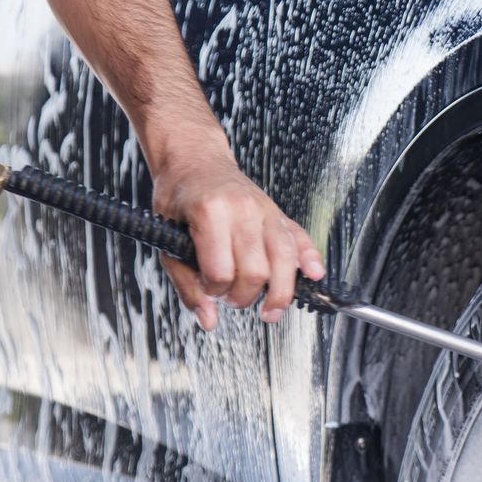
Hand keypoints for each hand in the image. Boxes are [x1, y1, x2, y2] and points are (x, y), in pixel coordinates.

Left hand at [152, 148, 325, 331]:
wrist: (195, 160)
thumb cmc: (178, 198)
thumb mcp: (167, 240)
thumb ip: (186, 283)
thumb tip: (208, 321)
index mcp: (210, 213)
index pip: (221, 272)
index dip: (213, 290)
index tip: (207, 288)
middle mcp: (243, 210)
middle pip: (256, 271)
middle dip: (243, 296)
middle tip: (230, 297)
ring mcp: (265, 210)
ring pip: (284, 259)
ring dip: (280, 293)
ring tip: (270, 312)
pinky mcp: (278, 212)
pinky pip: (299, 238)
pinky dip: (310, 258)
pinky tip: (313, 275)